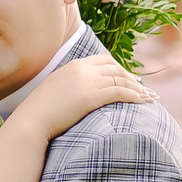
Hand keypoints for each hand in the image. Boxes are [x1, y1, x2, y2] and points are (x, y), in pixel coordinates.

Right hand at [9, 57, 150, 139]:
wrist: (31, 121)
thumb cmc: (39, 112)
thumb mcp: (54, 91)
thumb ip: (68, 86)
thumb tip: (77, 94)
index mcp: (73, 65)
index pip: (103, 60)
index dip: (118, 68)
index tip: (127, 78)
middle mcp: (82, 69)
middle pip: (115, 67)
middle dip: (131, 77)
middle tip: (142, 89)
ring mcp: (87, 82)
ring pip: (121, 80)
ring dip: (138, 88)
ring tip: (149, 97)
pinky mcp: (91, 96)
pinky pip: (120, 92)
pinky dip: (135, 96)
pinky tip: (143, 102)